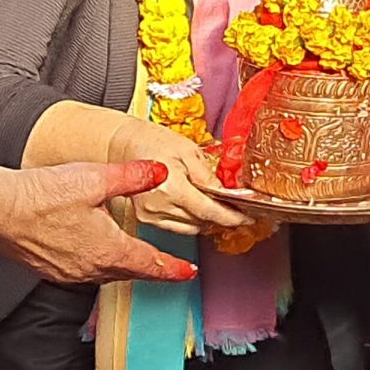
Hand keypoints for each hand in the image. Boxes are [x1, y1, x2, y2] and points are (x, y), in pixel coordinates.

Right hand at [0, 157, 199, 284]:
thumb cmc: (42, 196)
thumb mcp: (95, 179)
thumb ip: (132, 176)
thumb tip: (160, 172)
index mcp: (108, 250)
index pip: (150, 264)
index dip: (172, 268)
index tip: (187, 273)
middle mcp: (90, 268)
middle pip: (129, 272)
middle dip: (149, 268)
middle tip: (164, 264)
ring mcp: (68, 271)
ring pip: (104, 273)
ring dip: (121, 266)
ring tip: (129, 256)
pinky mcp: (48, 268)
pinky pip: (81, 271)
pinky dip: (94, 262)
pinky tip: (88, 249)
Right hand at [107, 117, 248, 235]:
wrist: (121, 144)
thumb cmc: (152, 140)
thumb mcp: (187, 149)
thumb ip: (208, 175)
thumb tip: (229, 194)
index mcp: (171, 187)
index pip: (209, 211)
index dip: (232, 217)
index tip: (247, 217)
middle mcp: (159, 206)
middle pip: (202, 222)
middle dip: (222, 216)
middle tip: (236, 207)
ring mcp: (150, 215)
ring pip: (191, 228)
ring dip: (207, 220)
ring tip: (216, 205)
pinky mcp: (146, 219)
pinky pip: (177, 227)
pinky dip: (191, 221)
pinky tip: (195, 208)